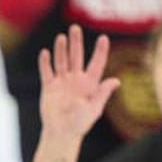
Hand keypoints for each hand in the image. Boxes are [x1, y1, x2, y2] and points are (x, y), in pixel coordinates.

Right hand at [33, 25, 120, 161]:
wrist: (61, 134)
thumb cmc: (80, 124)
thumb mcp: (94, 109)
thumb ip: (102, 93)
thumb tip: (116, 80)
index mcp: (90, 84)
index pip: (96, 63)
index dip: (100, 51)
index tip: (103, 38)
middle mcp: (76, 80)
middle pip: (76, 57)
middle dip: (76, 43)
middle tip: (75, 28)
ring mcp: (62, 82)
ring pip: (61, 61)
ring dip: (61, 49)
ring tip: (61, 37)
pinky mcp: (49, 87)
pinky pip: (47, 72)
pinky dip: (45, 62)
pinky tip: (45, 52)